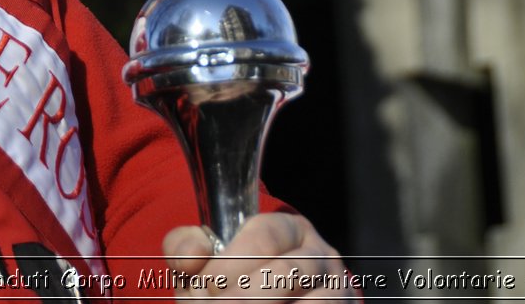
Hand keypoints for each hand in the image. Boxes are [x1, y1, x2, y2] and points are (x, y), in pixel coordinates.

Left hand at [162, 213, 353, 300]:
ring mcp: (337, 288)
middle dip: (245, 295)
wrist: (268, 301)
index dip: (231, 262)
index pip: (264, 234)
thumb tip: (192, 253)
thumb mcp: (208, 262)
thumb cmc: (235, 283)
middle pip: (287, 270)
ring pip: (311, 300)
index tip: (206, 286)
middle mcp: (321, 254)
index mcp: (289, 229)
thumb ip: (188, 248)